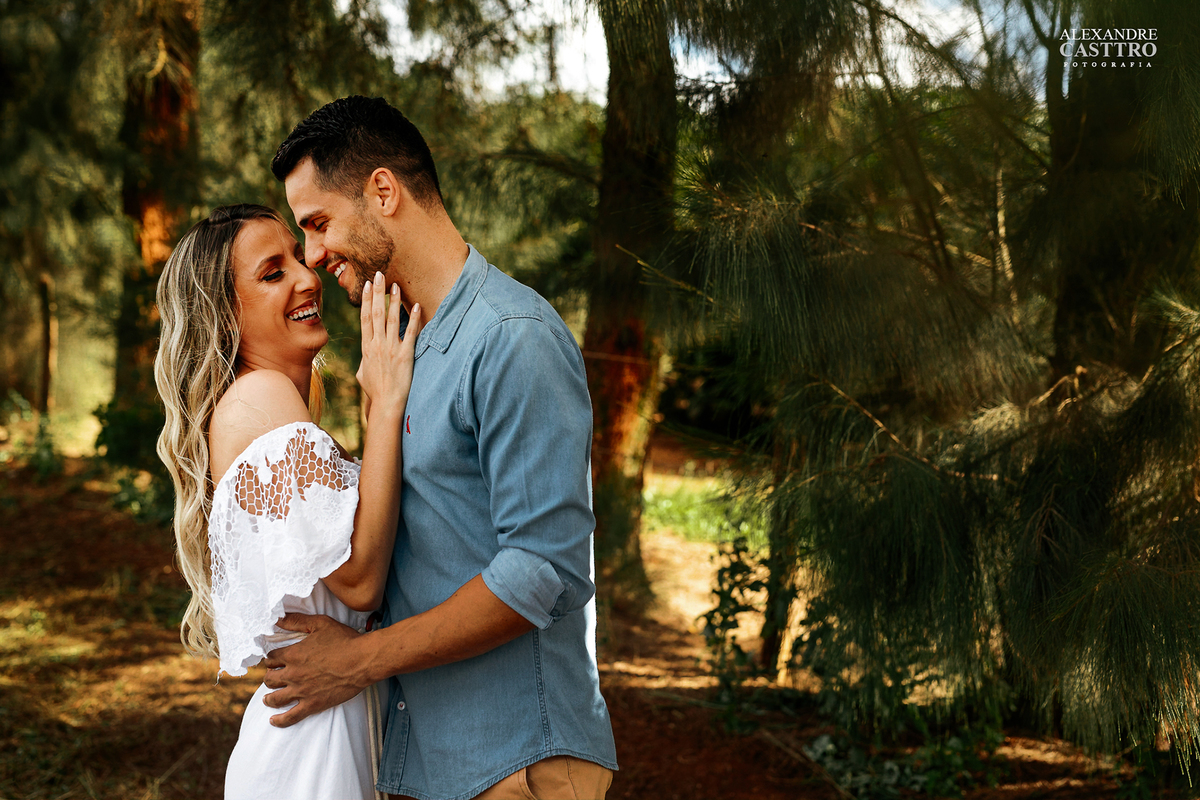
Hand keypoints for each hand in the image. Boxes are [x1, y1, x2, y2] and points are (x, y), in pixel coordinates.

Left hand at [260, 613, 370, 726]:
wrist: (363, 660)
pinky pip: (290, 717)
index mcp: (293, 655)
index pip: (271, 658)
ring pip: (275, 698)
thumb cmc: (345, 640)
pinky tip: (274, 720)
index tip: (274, 660)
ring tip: (268, 699)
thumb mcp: (320, 624)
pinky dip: (280, 720)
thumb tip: (278, 618)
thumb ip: (296, 621)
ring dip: (269, 698)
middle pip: (270, 679)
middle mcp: (293, 674)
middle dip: (269, 677)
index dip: (271, 659)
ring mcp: (302, 691)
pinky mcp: (312, 705)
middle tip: (273, 677)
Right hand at [356, 271, 421, 418]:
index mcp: (366, 348)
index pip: (365, 318)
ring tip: (396, 285)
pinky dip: (414, 319)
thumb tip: (364, 357)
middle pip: (376, 314)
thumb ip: (363, 361)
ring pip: (392, 320)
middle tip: (378, 275)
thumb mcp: (362, 374)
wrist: (387, 404)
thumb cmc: (375, 392)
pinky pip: (410, 333)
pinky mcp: (405, 355)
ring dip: (394, 301)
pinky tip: (416, 306)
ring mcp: (391, 349)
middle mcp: (377, 345)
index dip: (367, 300)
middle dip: (378, 293)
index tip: (367, 286)